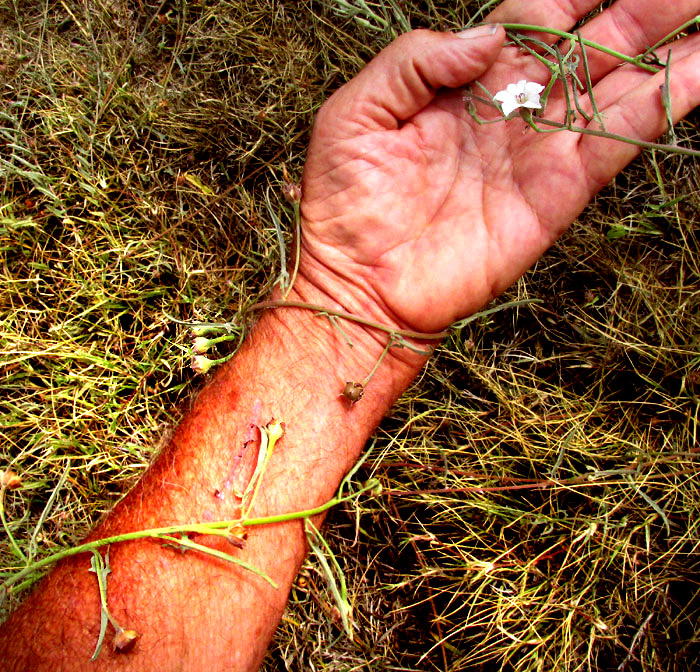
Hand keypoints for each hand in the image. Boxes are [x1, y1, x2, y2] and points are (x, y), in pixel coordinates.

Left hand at [297, 0, 699, 333]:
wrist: (359, 283)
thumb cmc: (344, 202)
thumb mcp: (355, 113)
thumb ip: (416, 61)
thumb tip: (489, 36)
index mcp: (466, 81)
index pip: (538, 15)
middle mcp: (512, 111)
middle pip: (593, 44)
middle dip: (644, 9)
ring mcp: (537, 153)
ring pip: (619, 88)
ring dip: (670, 52)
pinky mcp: (555, 197)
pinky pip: (615, 143)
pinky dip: (661, 107)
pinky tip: (698, 70)